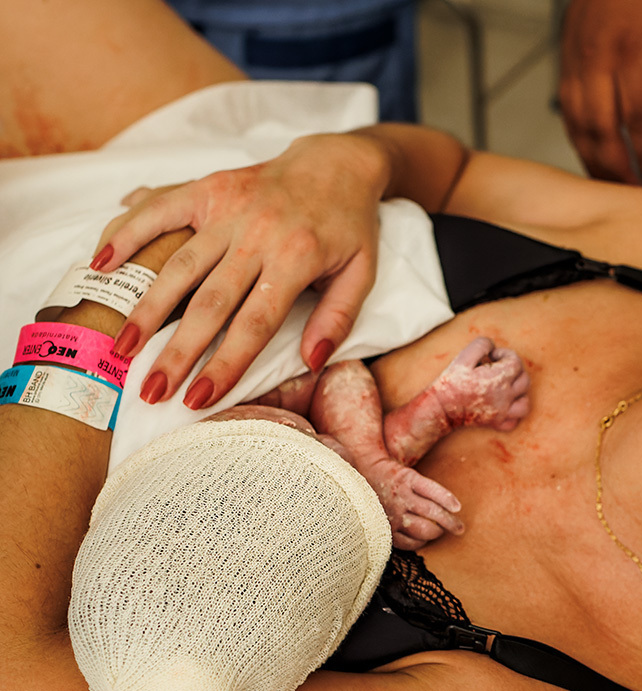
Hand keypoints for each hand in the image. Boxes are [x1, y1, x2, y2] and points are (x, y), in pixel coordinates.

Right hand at [90, 132, 388, 408]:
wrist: (337, 164)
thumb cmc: (349, 227)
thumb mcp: (362, 273)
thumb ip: (338, 317)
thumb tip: (312, 362)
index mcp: (297, 257)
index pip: (255, 322)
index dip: (226, 362)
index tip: (200, 397)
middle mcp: (257, 233)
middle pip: (209, 302)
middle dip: (178, 351)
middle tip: (151, 390)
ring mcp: (228, 207)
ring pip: (178, 264)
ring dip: (146, 308)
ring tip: (121, 348)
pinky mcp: (208, 187)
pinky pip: (161, 210)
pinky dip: (127, 232)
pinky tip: (100, 264)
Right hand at [428, 337, 530, 431]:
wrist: (440, 408)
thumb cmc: (451, 382)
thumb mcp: (463, 357)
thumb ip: (481, 345)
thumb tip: (493, 347)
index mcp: (499, 379)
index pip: (516, 361)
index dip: (504, 354)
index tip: (491, 356)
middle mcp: (505, 396)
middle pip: (524, 380)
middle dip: (514, 370)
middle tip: (496, 368)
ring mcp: (502, 412)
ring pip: (525, 402)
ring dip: (520, 392)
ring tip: (506, 387)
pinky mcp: (496, 422)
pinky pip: (514, 421)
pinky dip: (513, 413)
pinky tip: (504, 405)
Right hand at [558, 0, 641, 187]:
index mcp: (635, 48)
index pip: (640, 117)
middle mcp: (599, 56)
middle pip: (602, 129)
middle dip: (618, 169)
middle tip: (635, 194)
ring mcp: (576, 60)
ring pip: (578, 125)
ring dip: (594, 161)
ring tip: (614, 185)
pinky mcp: (564, 62)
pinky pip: (567, 112)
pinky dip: (579, 140)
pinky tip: (595, 157)